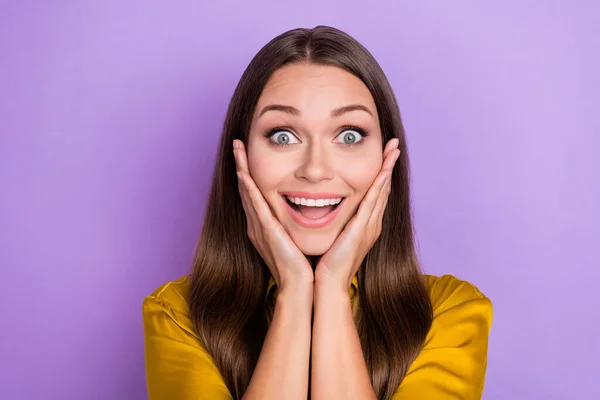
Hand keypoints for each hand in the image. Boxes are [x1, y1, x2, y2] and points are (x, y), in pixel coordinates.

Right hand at [233, 139, 313, 290]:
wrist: (299, 285)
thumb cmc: (300, 265)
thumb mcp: (294, 239)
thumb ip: (292, 224)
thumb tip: (304, 210)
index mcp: (264, 226)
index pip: (254, 194)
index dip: (249, 174)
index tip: (248, 155)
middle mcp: (256, 224)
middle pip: (246, 189)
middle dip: (241, 165)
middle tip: (237, 144)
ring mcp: (259, 227)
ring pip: (247, 192)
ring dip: (241, 169)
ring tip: (237, 149)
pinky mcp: (265, 231)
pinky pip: (255, 206)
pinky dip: (249, 189)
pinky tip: (244, 174)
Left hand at [314, 138, 400, 290]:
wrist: (327, 283)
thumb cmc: (326, 264)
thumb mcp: (333, 237)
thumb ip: (334, 223)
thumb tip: (324, 211)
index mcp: (365, 225)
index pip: (375, 194)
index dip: (381, 174)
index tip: (383, 156)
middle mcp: (371, 223)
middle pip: (383, 188)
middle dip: (389, 166)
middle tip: (394, 146)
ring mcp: (369, 225)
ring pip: (382, 190)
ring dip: (388, 168)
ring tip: (393, 149)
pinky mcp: (362, 228)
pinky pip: (373, 201)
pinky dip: (380, 183)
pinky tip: (384, 169)